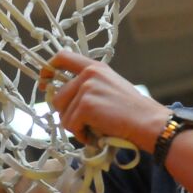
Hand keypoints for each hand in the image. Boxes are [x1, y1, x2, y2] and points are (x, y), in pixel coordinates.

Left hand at [41, 50, 170, 150]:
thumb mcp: (109, 86)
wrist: (148, 122)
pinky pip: (71, 125)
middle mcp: (89, 73)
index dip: (48, 69)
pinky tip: (96, 134)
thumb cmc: (131, 111)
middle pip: (58, 96)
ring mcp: (86, 88)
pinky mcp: (85, 105)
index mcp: (95, 67)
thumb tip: (61, 99)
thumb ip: (88, 86)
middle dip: (67, 114)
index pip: (63, 57)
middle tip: (85, 123)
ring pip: (63, 113)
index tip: (44, 82)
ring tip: (94, 128)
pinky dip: (81, 134)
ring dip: (75, 126)